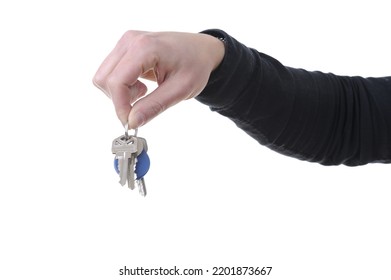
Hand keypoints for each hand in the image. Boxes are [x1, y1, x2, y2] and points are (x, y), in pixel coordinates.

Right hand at [93, 30, 224, 127]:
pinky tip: (142, 85)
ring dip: (120, 93)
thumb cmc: (195, 65)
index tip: (131, 122)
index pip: (116, 82)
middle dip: (119, 99)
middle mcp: (130, 41)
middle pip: (104, 79)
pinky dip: (122, 86)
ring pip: (104, 77)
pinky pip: (110, 72)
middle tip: (143, 105)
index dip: (120, 107)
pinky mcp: (124, 47)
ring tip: (145, 92)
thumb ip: (154, 106)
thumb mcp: (180, 90)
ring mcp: (126, 42)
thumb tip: (131, 122)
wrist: (201, 50)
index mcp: (144, 48)